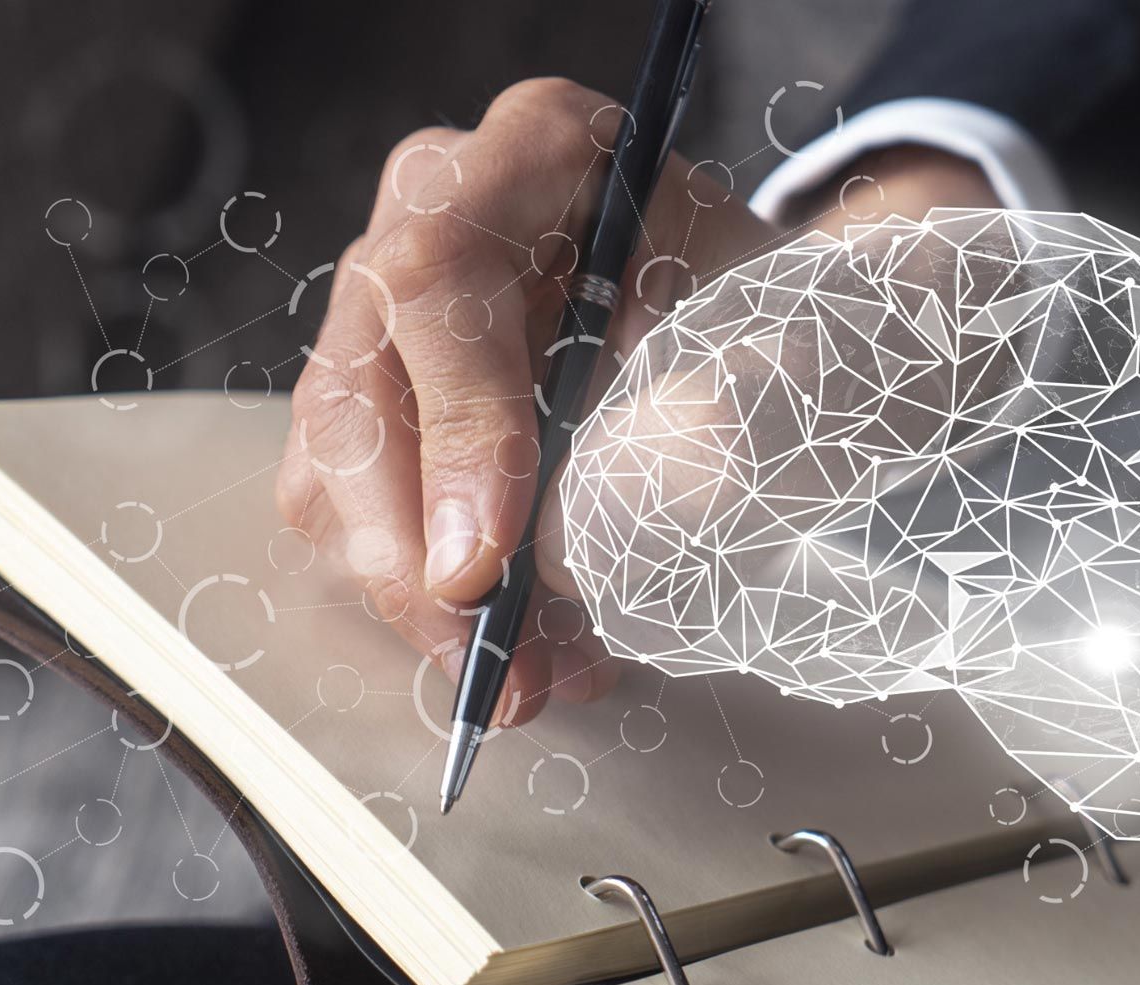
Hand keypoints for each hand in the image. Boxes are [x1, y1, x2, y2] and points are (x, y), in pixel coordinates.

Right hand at [274, 75, 999, 723]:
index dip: (457, 431)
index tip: (486, 568)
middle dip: (414, 554)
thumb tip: (606, 524)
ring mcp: (394, 307)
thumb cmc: (797, 322)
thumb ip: (733, 400)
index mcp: (540, 149)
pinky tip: (523, 648)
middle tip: (496, 672)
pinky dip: (430, 600)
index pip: (441, 279)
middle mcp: (437, 212)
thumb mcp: (805, 340)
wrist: (798, 335)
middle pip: (355, 386)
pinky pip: (355, 511)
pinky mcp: (386, 398)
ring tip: (531, 680)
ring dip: (419, 599)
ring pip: (334, 466)